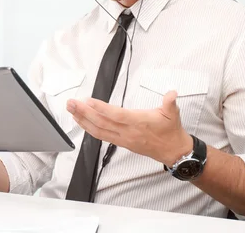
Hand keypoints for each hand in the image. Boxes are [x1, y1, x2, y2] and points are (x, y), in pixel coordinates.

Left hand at [67, 90, 191, 165]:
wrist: (173, 151)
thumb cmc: (171, 130)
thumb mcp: (173, 114)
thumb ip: (170, 102)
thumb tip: (172, 93)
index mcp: (138, 122)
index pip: (116, 115)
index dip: (101, 109)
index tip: (88, 101)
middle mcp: (128, 132)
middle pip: (102, 123)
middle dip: (84, 113)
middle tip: (71, 103)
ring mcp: (123, 139)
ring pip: (99, 131)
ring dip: (83, 120)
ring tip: (71, 110)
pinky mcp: (121, 143)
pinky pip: (101, 136)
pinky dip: (89, 128)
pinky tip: (81, 121)